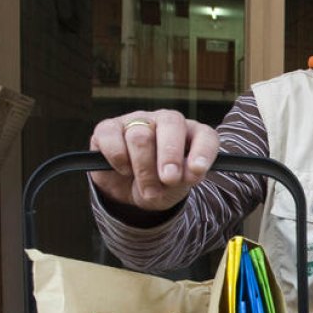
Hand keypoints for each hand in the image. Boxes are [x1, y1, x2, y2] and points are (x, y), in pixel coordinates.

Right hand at [89, 110, 218, 210]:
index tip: (197, 171)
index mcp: (190, 134)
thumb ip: (185, 177)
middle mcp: (165, 121)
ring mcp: (136, 120)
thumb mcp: (176, 187)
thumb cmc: (160, 185)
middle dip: (170, 155)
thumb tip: (188, 172)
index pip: (204, 134)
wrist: (128, 192)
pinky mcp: (108, 128)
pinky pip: (111, 138)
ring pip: (140, 136)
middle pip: (171, 123)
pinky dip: (118, 159)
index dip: (203, 151)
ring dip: (144, 169)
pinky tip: (124, 170)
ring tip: (148, 189)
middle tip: (169, 179)